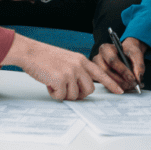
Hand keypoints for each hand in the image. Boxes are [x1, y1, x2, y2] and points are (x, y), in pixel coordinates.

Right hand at [2, 33, 124, 99]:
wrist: (30, 52)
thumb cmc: (45, 57)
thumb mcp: (66, 59)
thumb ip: (77, 70)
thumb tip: (82, 88)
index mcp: (81, 59)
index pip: (101, 73)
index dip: (111, 84)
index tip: (120, 91)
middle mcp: (78, 65)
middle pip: (89, 90)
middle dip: (79, 94)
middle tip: (66, 90)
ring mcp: (70, 72)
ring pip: (75, 96)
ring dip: (64, 94)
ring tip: (54, 83)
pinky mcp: (60, 79)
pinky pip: (62, 97)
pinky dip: (54, 94)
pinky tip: (49, 84)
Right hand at [92, 37, 145, 90]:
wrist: (126, 54)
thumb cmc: (128, 52)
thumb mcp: (136, 54)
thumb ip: (138, 65)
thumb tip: (138, 77)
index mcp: (106, 49)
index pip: (112, 60)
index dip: (123, 70)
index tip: (132, 78)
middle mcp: (98, 58)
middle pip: (106, 71)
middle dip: (121, 81)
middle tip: (132, 84)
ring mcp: (97, 69)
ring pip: (105, 80)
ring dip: (119, 86)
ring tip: (130, 86)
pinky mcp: (99, 77)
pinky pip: (106, 85)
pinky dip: (117, 88)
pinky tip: (125, 86)